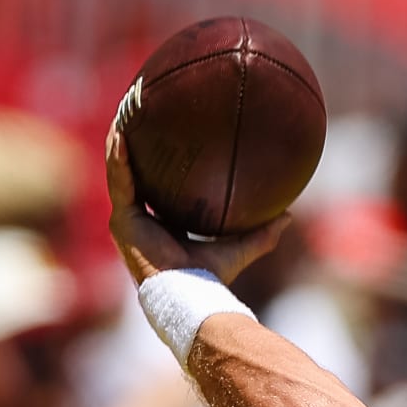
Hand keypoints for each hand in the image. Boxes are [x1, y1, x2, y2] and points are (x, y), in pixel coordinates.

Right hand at [104, 125, 290, 285]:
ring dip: (119, 144)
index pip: (157, 191)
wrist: (189, 294)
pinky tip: (122, 134)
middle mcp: (140, 223)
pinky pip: (119, 180)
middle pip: (134, 176)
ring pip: (120, 173)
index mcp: (161, 228)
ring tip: (126, 113)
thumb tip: (288, 216)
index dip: (158, 169)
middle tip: (140, 116)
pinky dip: (118, 157)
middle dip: (134, 147)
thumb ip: (262, 234)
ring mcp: (128, 221)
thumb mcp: (240, 248)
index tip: (166, 143)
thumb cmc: (212, 278)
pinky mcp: (122, 219)